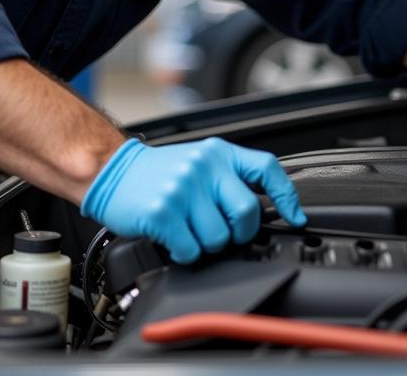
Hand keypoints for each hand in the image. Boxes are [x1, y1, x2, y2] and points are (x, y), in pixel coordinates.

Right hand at [80, 137, 306, 262]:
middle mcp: (204, 166)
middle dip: (238, 233)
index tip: (294, 216)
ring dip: (206, 245)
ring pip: (219, 238)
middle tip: (221, 232)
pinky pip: (191, 250)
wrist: (112, 171)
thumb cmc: (158, 173)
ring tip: (189, 230)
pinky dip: (185, 252)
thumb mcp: (198, 161)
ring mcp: (183, 188)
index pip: (266, 168)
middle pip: (247, 213)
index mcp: (218, 153)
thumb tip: (264, 208)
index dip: (286, 196)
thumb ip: (227, 178)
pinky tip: (174, 238)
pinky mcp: (164, 211)